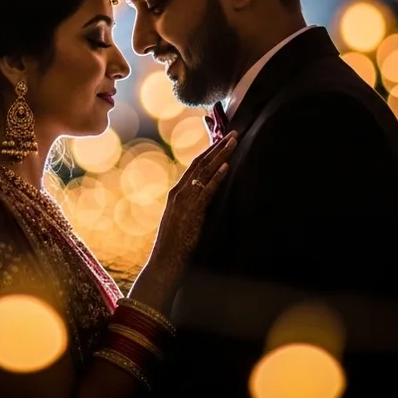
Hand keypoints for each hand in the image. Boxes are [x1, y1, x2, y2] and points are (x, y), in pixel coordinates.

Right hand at [139, 133, 237, 292]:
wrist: (163, 264)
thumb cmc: (173, 247)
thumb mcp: (181, 222)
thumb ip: (190, 208)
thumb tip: (203, 201)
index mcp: (176, 193)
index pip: (194, 166)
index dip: (208, 151)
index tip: (221, 139)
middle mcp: (179, 193)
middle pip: (200, 163)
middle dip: (217, 146)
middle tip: (233, 133)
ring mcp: (184, 201)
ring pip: (204, 172)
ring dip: (221, 155)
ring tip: (234, 142)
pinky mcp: (192, 213)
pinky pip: (206, 191)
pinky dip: (216, 178)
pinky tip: (226, 167)